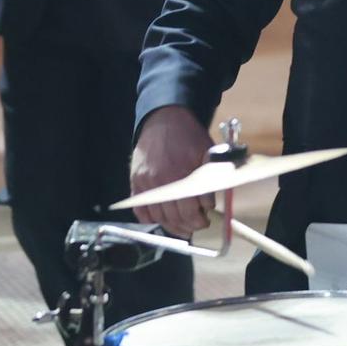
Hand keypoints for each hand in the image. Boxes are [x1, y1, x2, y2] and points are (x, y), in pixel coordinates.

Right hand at [129, 105, 213, 236]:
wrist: (164, 119)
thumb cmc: (188, 136)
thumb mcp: (207, 152)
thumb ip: (211, 178)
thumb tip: (210, 203)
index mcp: (179, 174)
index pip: (189, 211)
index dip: (199, 221)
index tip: (205, 221)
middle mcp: (160, 181)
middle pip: (173, 217)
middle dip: (188, 226)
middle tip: (196, 225)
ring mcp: (145, 183)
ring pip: (157, 217)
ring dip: (171, 226)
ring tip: (182, 226)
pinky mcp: (135, 182)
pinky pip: (140, 209)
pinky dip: (149, 218)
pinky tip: (161, 218)